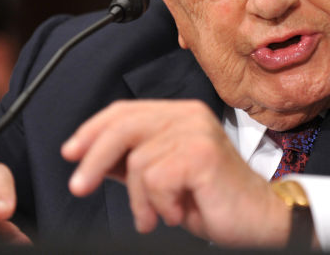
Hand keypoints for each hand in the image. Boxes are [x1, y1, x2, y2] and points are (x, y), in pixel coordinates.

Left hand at [61, 100, 290, 246]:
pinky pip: (156, 180)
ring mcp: (197, 132)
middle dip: (94, 159)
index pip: (125, 111)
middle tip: (78, 187)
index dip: (92, 130)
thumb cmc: (212, 198)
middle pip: (123, 127)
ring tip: (157, 215)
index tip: (70, 153)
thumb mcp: (163, 176)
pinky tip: (178, 212)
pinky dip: (159, 205)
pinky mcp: (202, 155)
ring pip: (138, 162)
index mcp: (180, 113)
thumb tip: (87, 155)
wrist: (258, 219)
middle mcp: (189, 115)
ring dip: (141, 200)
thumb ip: (132, 161)